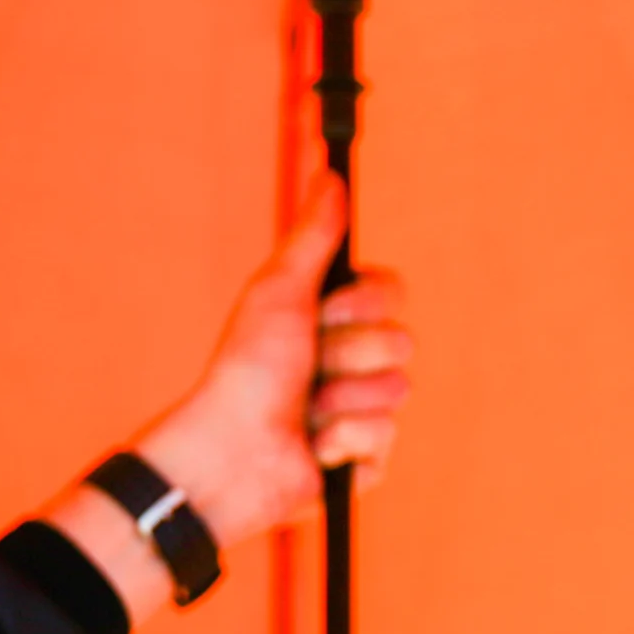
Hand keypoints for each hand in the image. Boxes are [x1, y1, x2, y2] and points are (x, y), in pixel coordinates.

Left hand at [48, 176, 414, 623]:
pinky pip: (385, 439)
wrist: (231, 448)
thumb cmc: (246, 367)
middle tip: (306, 368)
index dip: (363, 306)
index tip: (323, 313)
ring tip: (303, 411)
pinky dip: (344, 441)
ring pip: (397, 392)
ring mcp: (362, 409)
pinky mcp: (365, 457)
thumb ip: (313, 236)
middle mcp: (353, 361)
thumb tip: (329, 175)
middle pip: (402, 344)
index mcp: (337, 320)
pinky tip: (313, 446)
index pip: (393, 296)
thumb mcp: (280, 290)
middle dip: (348, 356)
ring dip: (342, 400)